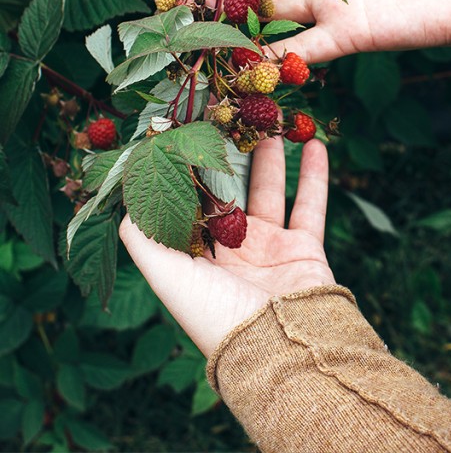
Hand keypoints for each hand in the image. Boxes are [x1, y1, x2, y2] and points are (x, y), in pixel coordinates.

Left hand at [119, 138, 334, 356]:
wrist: (279, 345)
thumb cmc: (215, 313)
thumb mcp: (167, 276)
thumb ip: (143, 237)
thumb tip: (125, 198)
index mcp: (195, 260)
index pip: (188, 204)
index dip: (187, 168)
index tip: (188, 130)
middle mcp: (231, 252)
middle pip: (228, 191)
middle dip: (228, 155)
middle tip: (229, 116)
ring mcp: (270, 248)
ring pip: (268, 191)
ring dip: (270, 157)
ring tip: (269, 121)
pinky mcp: (305, 247)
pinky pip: (310, 203)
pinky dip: (314, 173)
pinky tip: (314, 142)